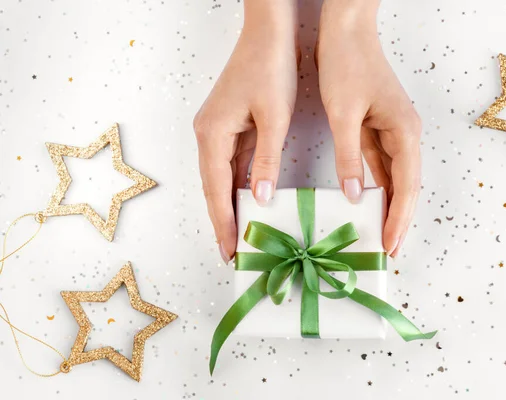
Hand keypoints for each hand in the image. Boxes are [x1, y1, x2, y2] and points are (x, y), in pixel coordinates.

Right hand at [194, 1, 297, 262]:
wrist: (267, 33)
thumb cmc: (270, 68)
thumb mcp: (274, 118)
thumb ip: (265, 160)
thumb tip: (260, 199)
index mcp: (212, 135)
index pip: (216, 191)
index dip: (222, 224)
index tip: (228, 252)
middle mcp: (207, 135)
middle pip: (213, 188)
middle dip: (223, 221)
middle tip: (234, 253)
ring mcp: (216, 130)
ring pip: (221, 178)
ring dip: (230, 205)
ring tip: (242, 235)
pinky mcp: (229, 125)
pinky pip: (231, 164)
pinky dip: (238, 185)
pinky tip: (250, 202)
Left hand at [317, 1, 421, 256]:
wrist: (346, 29)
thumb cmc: (348, 64)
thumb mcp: (344, 114)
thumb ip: (350, 158)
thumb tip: (354, 197)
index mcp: (405, 132)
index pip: (406, 187)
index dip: (399, 219)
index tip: (390, 246)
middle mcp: (405, 135)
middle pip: (406, 187)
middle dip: (398, 220)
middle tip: (388, 251)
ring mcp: (393, 133)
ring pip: (394, 179)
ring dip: (388, 207)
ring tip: (378, 236)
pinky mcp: (378, 129)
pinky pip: (380, 166)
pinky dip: (375, 188)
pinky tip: (365, 206)